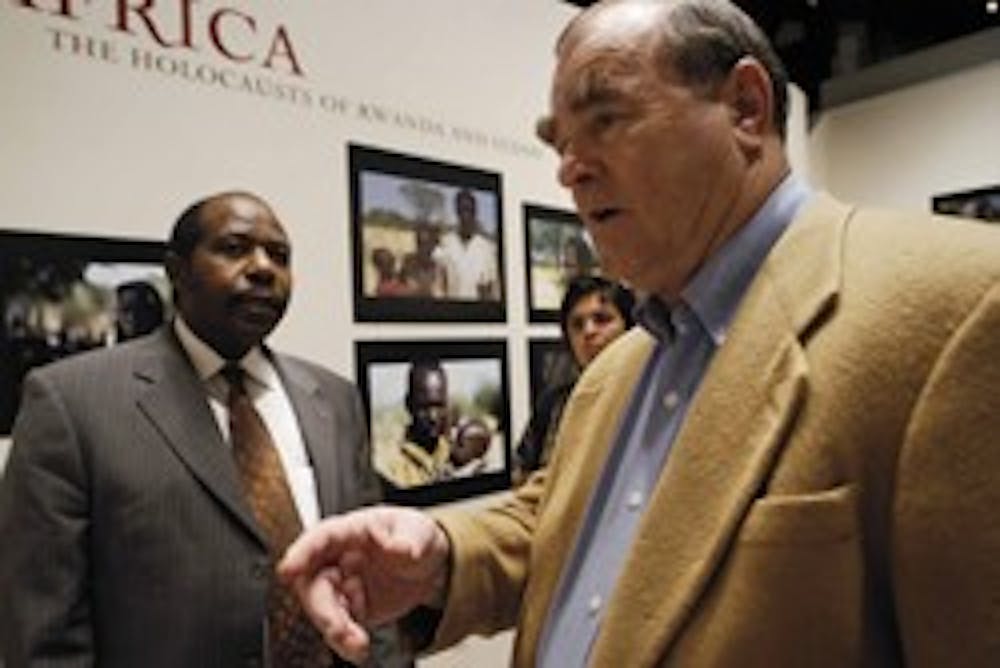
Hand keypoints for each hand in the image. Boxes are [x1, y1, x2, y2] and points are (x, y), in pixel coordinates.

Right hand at [278, 506, 450, 663]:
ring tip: (358, 645)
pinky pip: (338, 627)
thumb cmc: (413, 538)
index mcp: (351, 531)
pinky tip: (358, 648)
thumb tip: (402, 548)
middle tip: (338, 630)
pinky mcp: (348, 610)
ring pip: (322, 610)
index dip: (301, 552)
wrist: (426, 568)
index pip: (321, 537)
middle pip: (313, 582)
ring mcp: (340, 585)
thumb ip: (410, 541)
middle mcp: (337, 558)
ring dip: (335, 630)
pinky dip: (345, 641)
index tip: (287, 569)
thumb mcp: (420, 532)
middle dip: (322, 609)